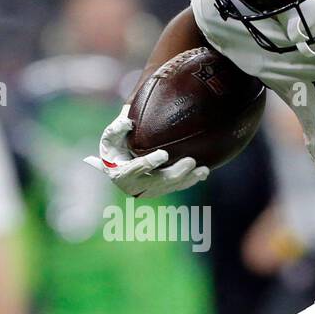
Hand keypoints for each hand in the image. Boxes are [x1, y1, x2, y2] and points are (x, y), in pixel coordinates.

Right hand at [83, 105, 207, 198]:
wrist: (116, 165)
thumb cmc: (114, 148)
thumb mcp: (110, 137)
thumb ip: (117, 129)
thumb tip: (128, 122)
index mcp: (121, 174)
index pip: (137, 169)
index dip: (150, 163)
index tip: (164, 154)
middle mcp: (136, 187)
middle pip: (160, 181)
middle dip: (177, 172)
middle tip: (191, 160)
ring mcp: (149, 192)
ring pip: (172, 186)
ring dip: (189, 178)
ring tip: (204, 170)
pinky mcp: (160, 191)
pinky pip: (177, 187)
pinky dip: (190, 181)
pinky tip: (203, 174)